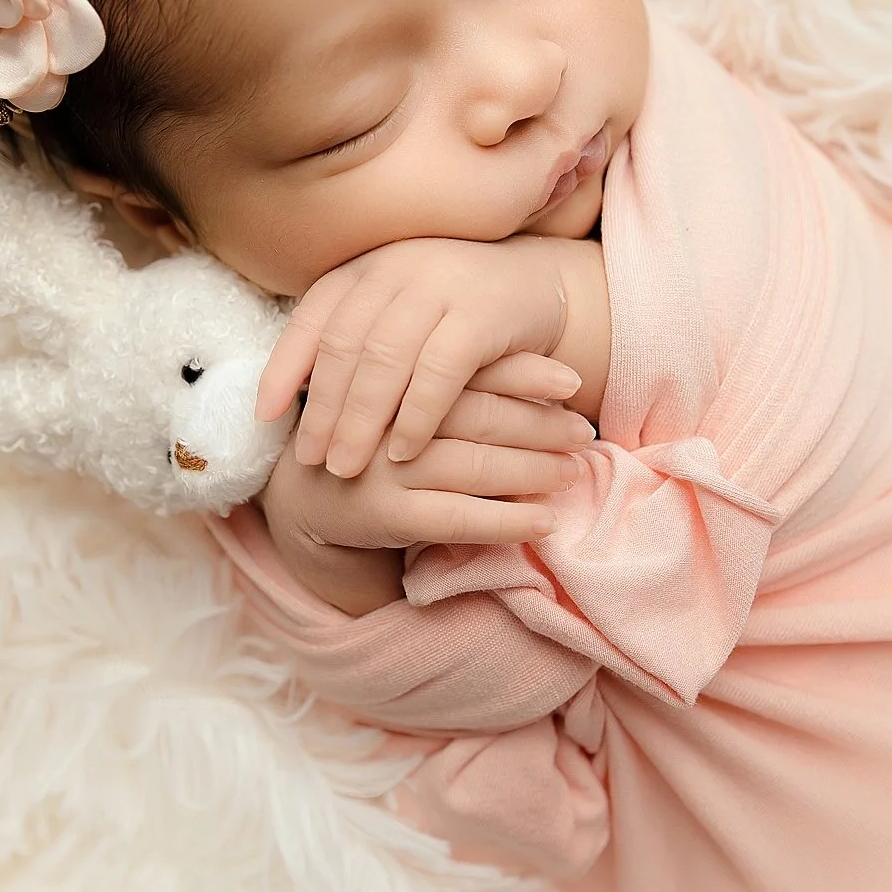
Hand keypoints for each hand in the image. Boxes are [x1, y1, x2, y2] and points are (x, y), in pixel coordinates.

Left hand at [254, 237, 576, 478]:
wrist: (540, 282)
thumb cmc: (455, 310)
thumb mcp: (398, 310)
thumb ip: (354, 337)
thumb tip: (289, 396)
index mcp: (367, 268)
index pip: (312, 318)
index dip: (283, 367)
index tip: (264, 416)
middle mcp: (397, 269)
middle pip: (344, 346)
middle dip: (323, 408)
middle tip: (309, 460)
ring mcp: (440, 288)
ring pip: (384, 360)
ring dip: (361, 420)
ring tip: (345, 467)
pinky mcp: (482, 315)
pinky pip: (438, 372)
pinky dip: (416, 416)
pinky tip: (402, 452)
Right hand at [258, 385, 593, 615]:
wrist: (309, 492)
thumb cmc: (377, 432)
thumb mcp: (404, 391)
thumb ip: (454, 376)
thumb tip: (551, 372)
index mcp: (393, 370)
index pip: (468, 368)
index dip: (523, 372)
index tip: (571, 380)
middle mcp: (386, 415)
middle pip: (477, 416)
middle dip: (538, 425)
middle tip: (583, 432)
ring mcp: (383, 465)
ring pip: (472, 466)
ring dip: (532, 470)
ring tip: (572, 472)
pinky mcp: (383, 513)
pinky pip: (457, 519)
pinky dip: (507, 521)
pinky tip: (545, 523)